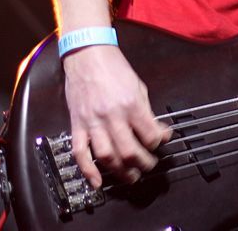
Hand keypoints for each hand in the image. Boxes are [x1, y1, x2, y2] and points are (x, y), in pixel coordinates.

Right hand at [62, 45, 171, 187]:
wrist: (88, 55)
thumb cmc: (115, 68)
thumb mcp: (139, 86)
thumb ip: (147, 111)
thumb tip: (159, 131)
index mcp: (131, 105)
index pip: (150, 135)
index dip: (159, 143)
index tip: (161, 143)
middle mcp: (112, 116)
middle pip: (130, 151)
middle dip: (143, 164)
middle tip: (149, 166)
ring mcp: (93, 122)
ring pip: (107, 156)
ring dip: (120, 171)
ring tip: (131, 177)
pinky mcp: (77, 125)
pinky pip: (80, 153)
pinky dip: (88, 171)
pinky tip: (97, 182)